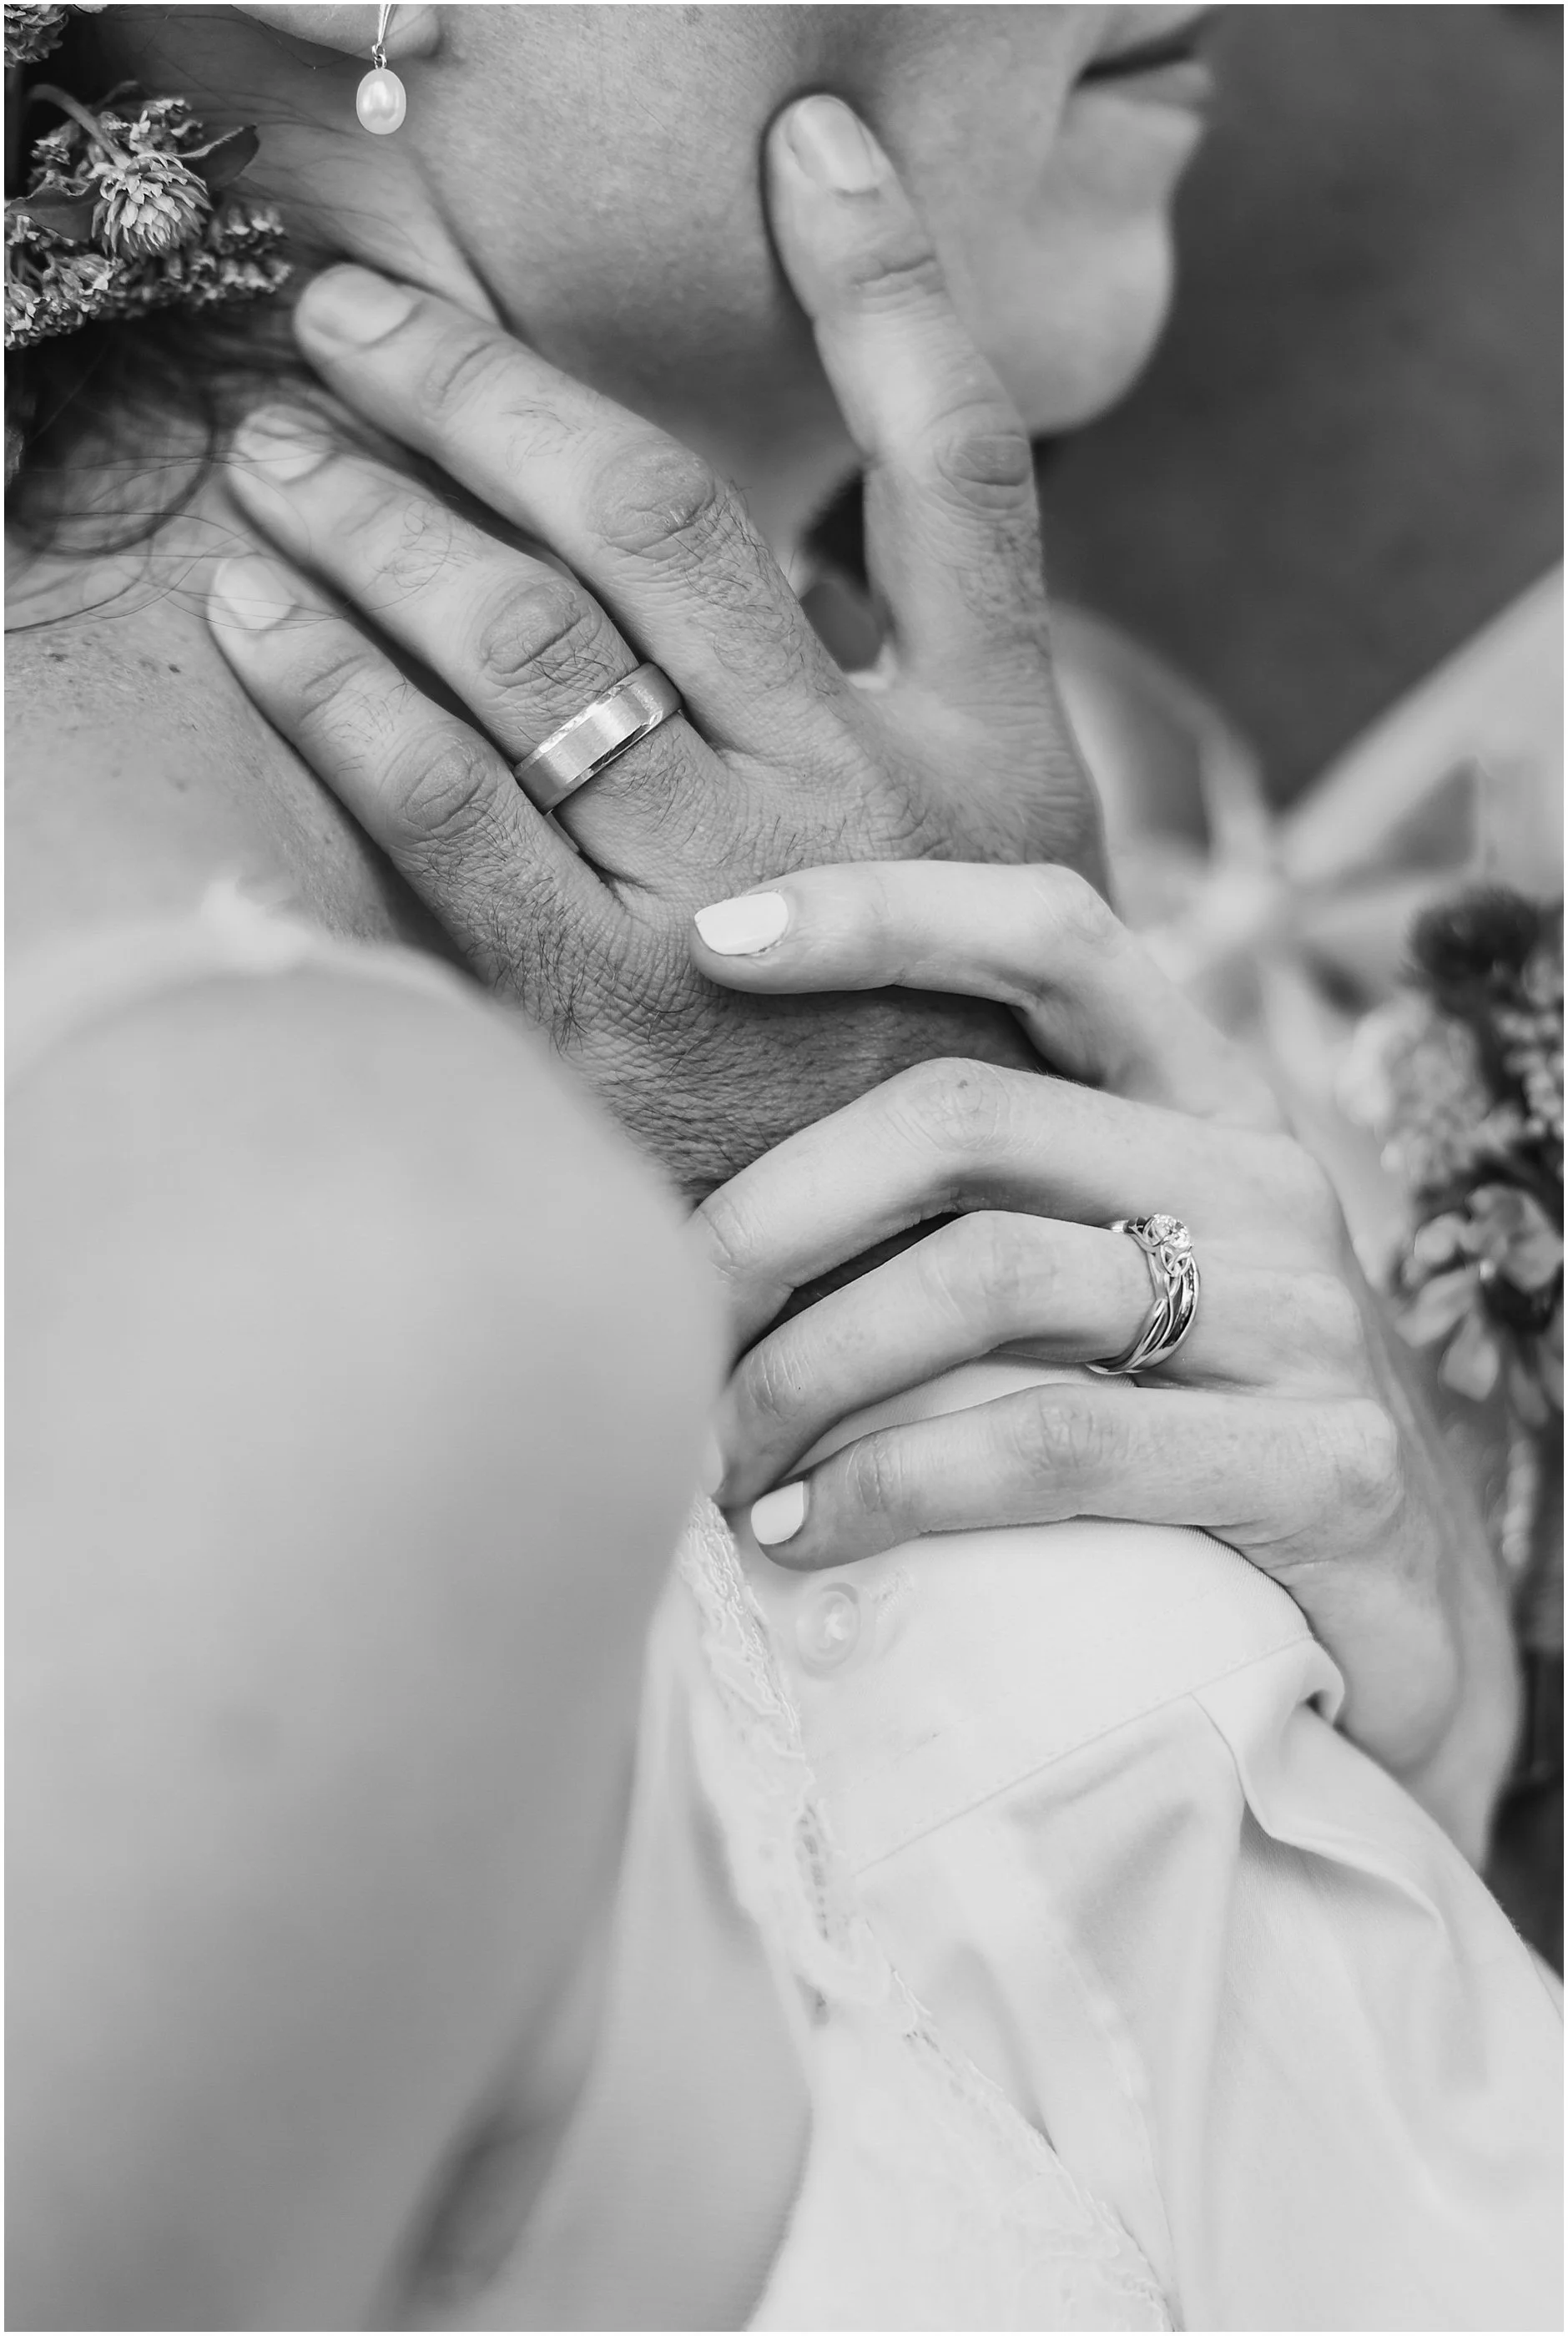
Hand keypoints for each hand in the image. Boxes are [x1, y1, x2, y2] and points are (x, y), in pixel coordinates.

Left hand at [209, 96, 1099, 1195]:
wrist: (919, 1306)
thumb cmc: (949, 1081)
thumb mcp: (1009, 900)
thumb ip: (914, 727)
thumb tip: (785, 568)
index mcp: (1003, 755)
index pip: (961, 467)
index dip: (891, 286)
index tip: (810, 145)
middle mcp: (873, 797)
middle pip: (669, 520)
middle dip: (492, 390)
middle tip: (358, 316)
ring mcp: (735, 894)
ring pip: (539, 634)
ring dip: (387, 507)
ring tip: (279, 441)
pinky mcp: (604, 1001)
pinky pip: (449, 800)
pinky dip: (340, 685)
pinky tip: (259, 612)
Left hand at [690, 858, 1518, 1826]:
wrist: (1420, 1629)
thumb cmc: (1212, 1433)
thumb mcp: (1138, 1274)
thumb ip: (1003, 1200)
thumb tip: (734, 1190)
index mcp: (1209, 1098)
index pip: (1053, 933)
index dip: (881, 910)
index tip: (709, 939)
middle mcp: (1261, 1176)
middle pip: (965, 1115)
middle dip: (770, 1213)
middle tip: (669, 1317)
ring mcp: (1301, 1317)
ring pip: (985, 1278)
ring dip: (804, 1373)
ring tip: (717, 1457)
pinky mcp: (1317, 1464)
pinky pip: (1048, 1443)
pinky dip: (888, 1489)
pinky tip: (800, 1535)